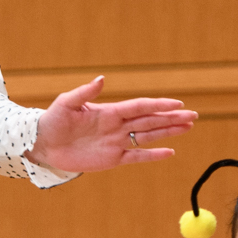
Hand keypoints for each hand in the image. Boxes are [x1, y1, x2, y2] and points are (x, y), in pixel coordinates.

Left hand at [26, 77, 198, 171]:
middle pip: (150, 121)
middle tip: (194, 116)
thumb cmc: (53, 121)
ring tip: (188, 127)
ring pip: (148, 136)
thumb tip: (102, 79)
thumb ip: (85, 93)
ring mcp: (116, 142)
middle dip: (172, 118)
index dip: (159, 104)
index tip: (178, 103)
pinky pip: (136, 156)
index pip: (140, 107)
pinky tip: (170, 152)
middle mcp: (117, 126)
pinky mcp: (112, 159)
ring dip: (168, 132)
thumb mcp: (67, 103)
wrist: (43, 144)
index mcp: (109, 111)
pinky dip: (153, 155)